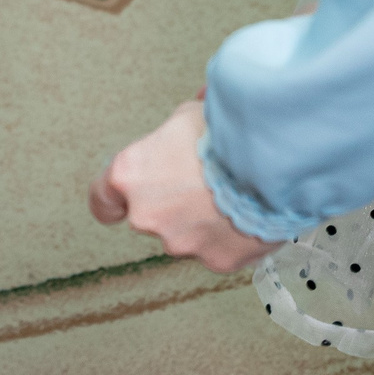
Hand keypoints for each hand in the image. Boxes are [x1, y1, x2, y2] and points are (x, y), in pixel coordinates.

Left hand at [89, 99, 279, 273]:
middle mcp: (147, 216)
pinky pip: (219, 248)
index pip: (102, 199)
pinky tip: (250, 212)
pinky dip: (231, 235)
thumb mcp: (189, 114)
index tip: (120, 198)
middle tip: (203, 180)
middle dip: (171, 203)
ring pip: (185, 235)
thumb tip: (193, 113)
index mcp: (130, 176)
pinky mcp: (216, 261)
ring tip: (234, 194)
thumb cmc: (226, 132)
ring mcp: (181, 243)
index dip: (113, 199)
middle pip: (150, 216)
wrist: (271, 161)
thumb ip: (176, 128)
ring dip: (202, 220)